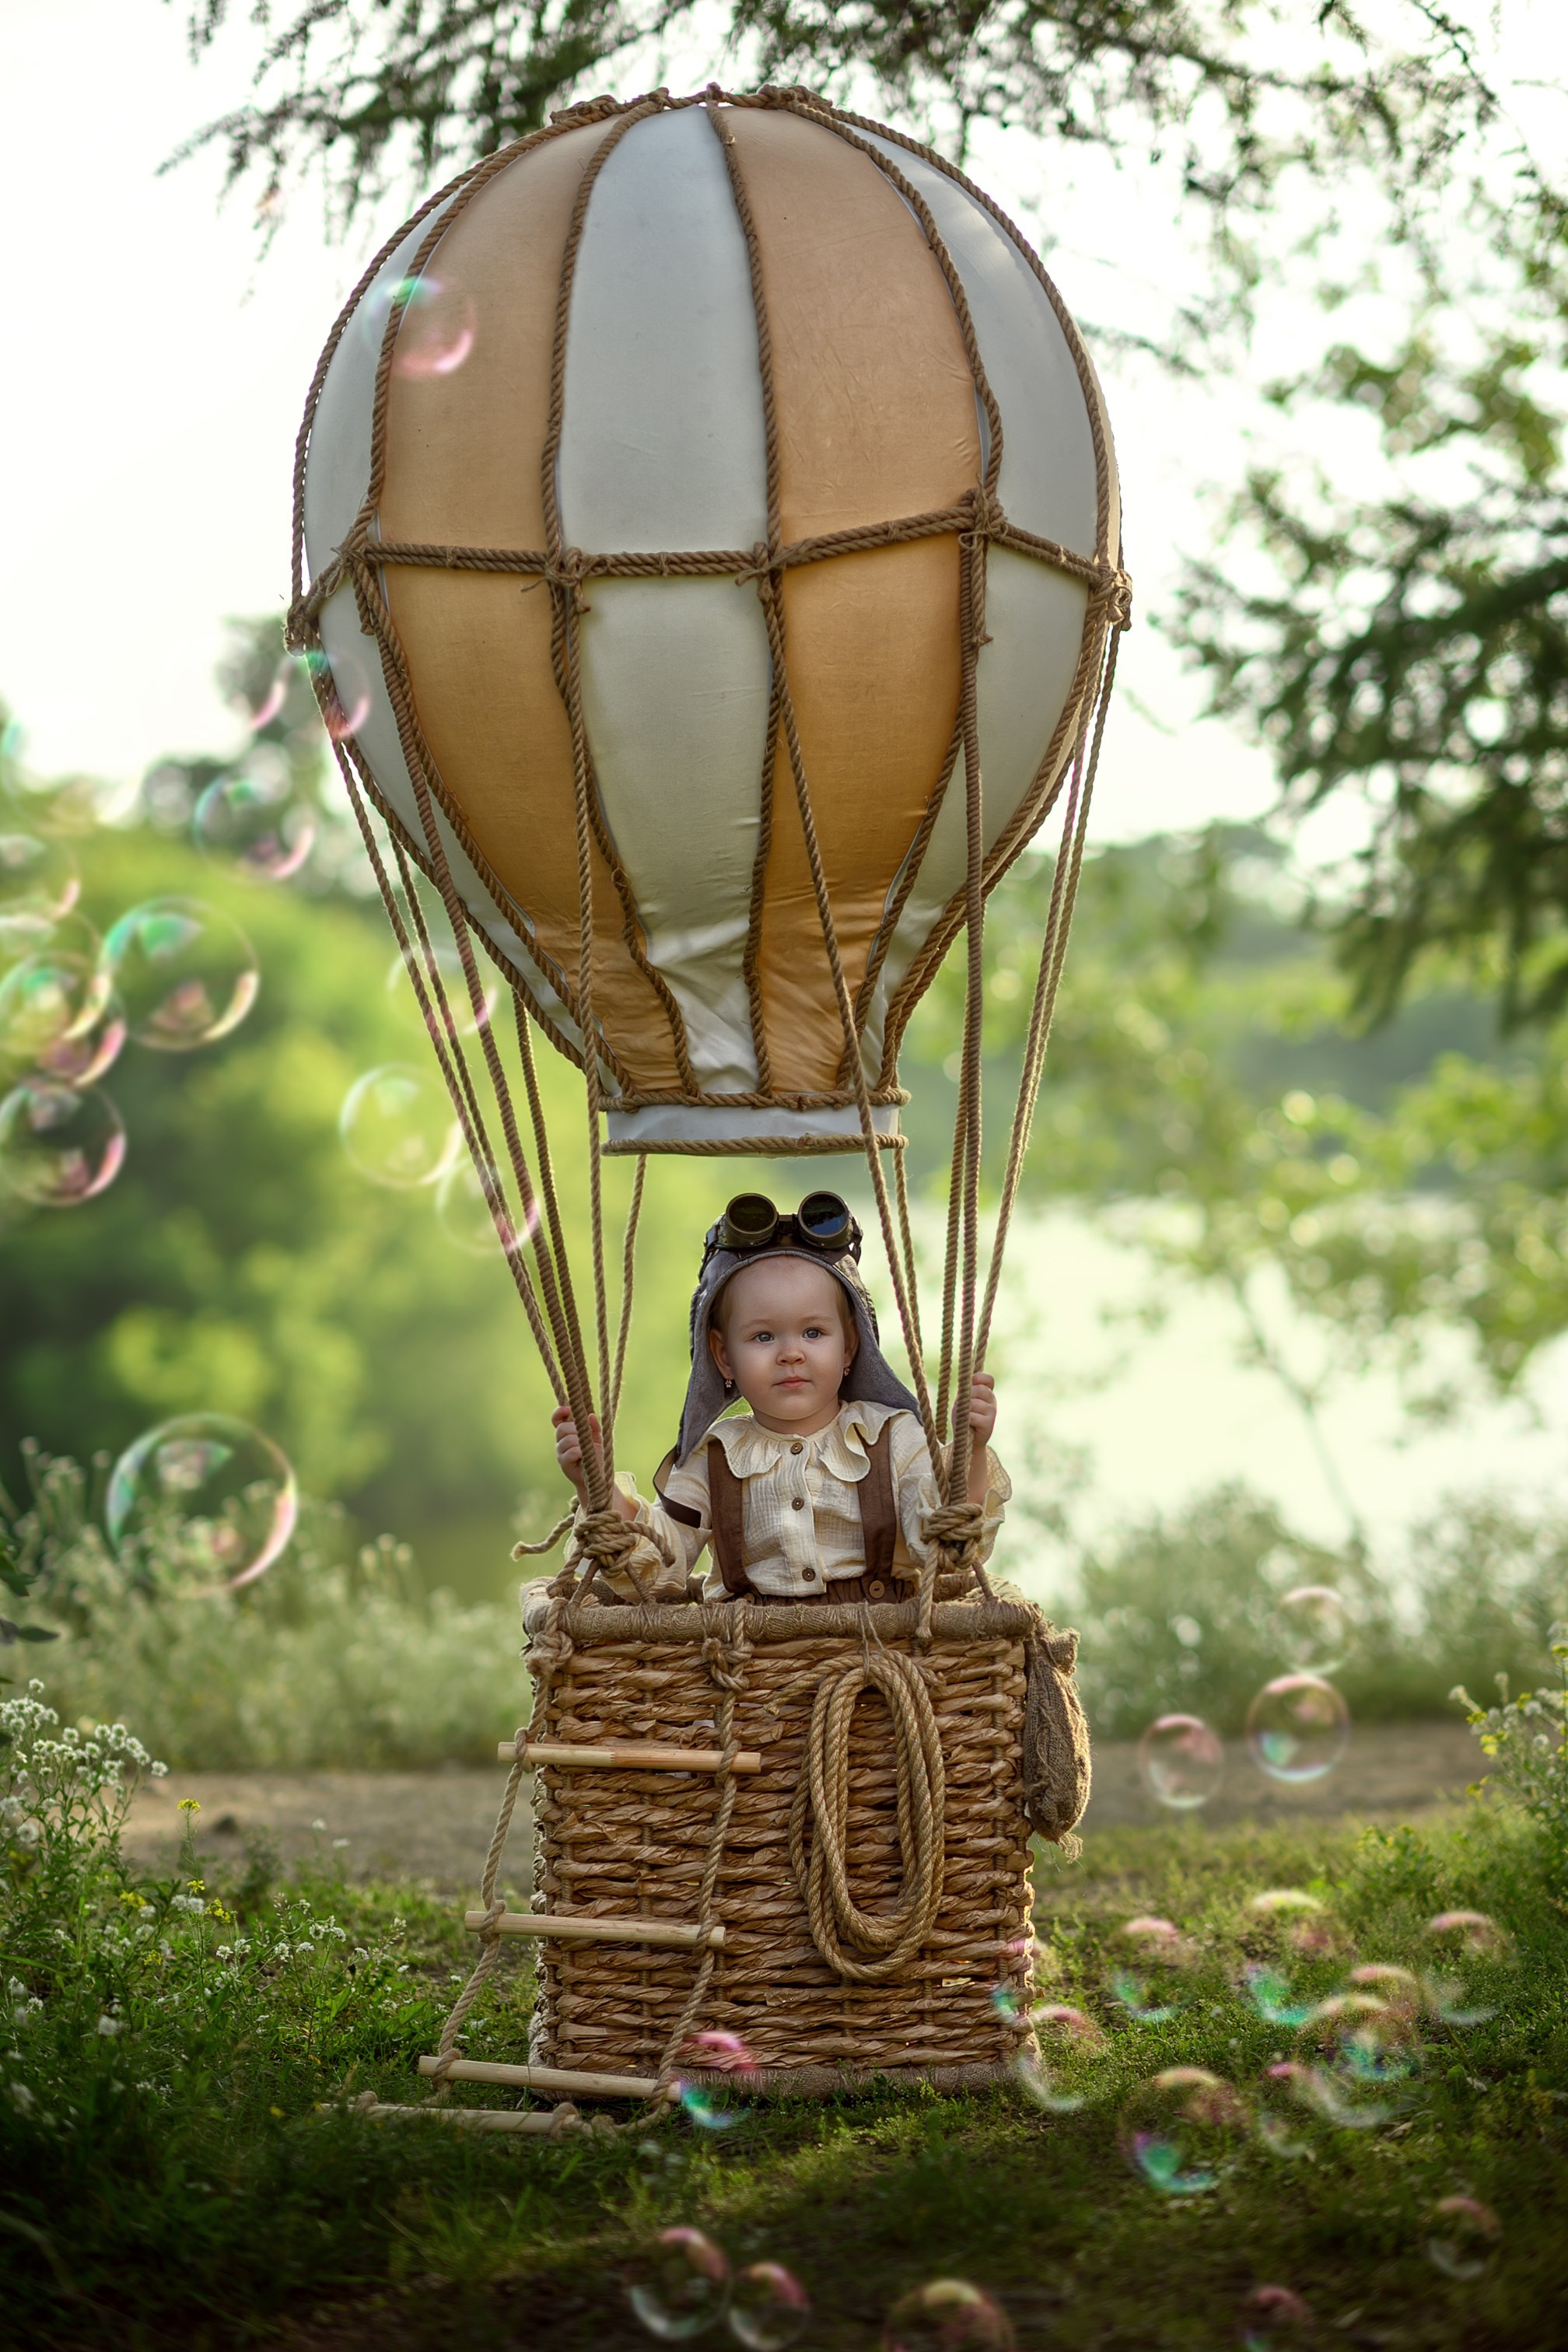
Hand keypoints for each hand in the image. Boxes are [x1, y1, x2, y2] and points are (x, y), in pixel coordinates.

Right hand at [552, 1404, 602, 1501]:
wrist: (597, 1476)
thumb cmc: (595, 1455)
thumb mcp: (597, 1438)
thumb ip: (594, 1427)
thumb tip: (591, 1416)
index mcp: (567, 1432)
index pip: (556, 1419)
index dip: (559, 1412)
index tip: (567, 1409)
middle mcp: (560, 1441)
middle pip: (562, 1428)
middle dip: (576, 1429)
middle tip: (586, 1436)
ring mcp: (560, 1452)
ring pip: (567, 1440)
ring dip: (580, 1442)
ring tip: (587, 1449)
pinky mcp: (563, 1463)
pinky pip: (570, 1452)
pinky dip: (580, 1452)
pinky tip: (584, 1455)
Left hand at [959, 1373, 995, 1502]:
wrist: (966, 1441)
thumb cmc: (962, 1418)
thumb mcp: (963, 1401)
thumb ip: (966, 1390)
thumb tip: (968, 1379)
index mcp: (987, 1393)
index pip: (988, 1379)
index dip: (979, 1378)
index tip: (971, 1383)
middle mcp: (992, 1401)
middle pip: (978, 1390)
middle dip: (966, 1397)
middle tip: (964, 1407)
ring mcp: (992, 1412)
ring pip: (973, 1403)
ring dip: (964, 1410)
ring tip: (965, 1418)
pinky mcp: (989, 1423)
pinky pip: (972, 1416)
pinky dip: (965, 1420)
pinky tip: (968, 1425)